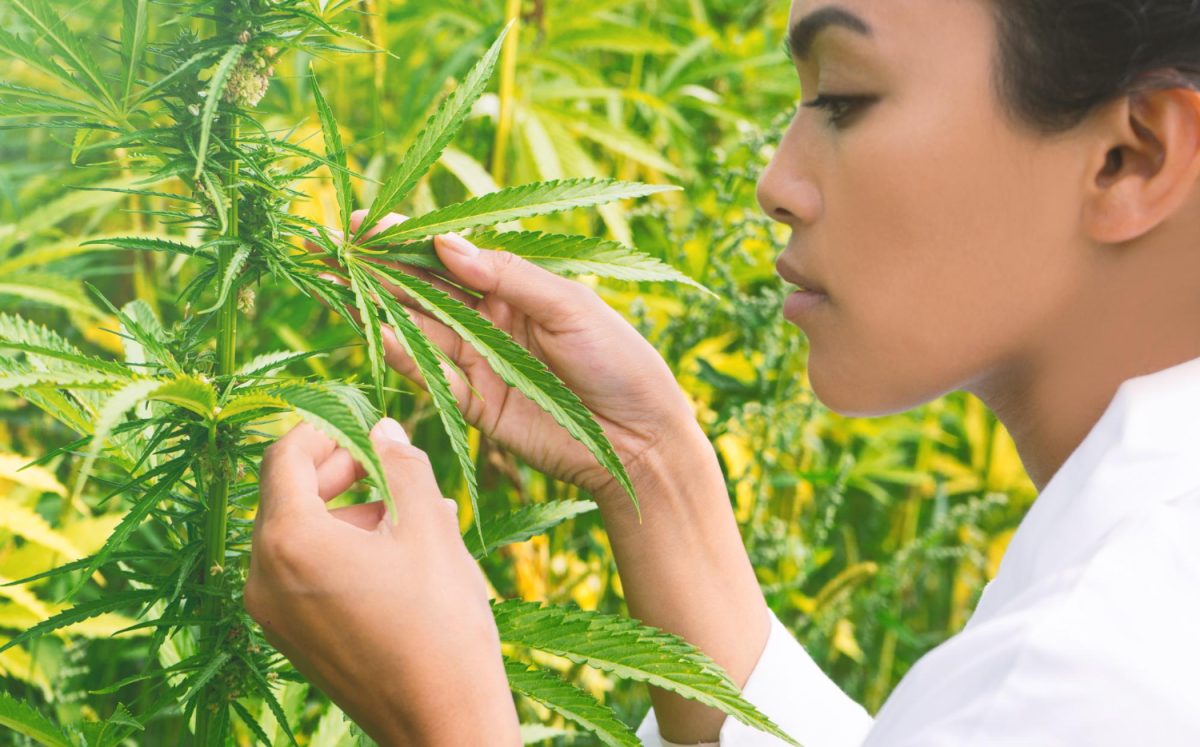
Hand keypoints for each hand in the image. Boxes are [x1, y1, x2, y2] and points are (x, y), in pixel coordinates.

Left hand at [244, 418, 520, 745]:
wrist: (444, 722)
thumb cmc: (440, 622)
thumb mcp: (429, 528)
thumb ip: (402, 466)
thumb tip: (383, 429)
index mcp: (289, 541)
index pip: (284, 457)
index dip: (323, 430)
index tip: (361, 422)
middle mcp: (263, 577)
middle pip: (287, 497)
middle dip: (339, 472)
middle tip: (388, 463)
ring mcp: (271, 615)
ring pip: (299, 536)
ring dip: (347, 513)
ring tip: (412, 515)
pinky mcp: (291, 640)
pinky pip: (303, 575)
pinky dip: (340, 552)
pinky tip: (397, 556)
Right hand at [330, 210, 706, 508]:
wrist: (640, 439)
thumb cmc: (620, 361)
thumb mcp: (571, 306)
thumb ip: (508, 277)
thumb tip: (446, 242)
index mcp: (516, 288)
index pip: (450, 257)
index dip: (407, 240)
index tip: (365, 221)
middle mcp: (490, 321)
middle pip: (422, 290)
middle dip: (376, 268)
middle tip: (328, 245)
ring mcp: (479, 363)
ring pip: (418, 329)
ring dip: (376, 305)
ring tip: (334, 280)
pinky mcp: (475, 404)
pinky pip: (431, 375)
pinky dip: (400, 354)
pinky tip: (371, 327)